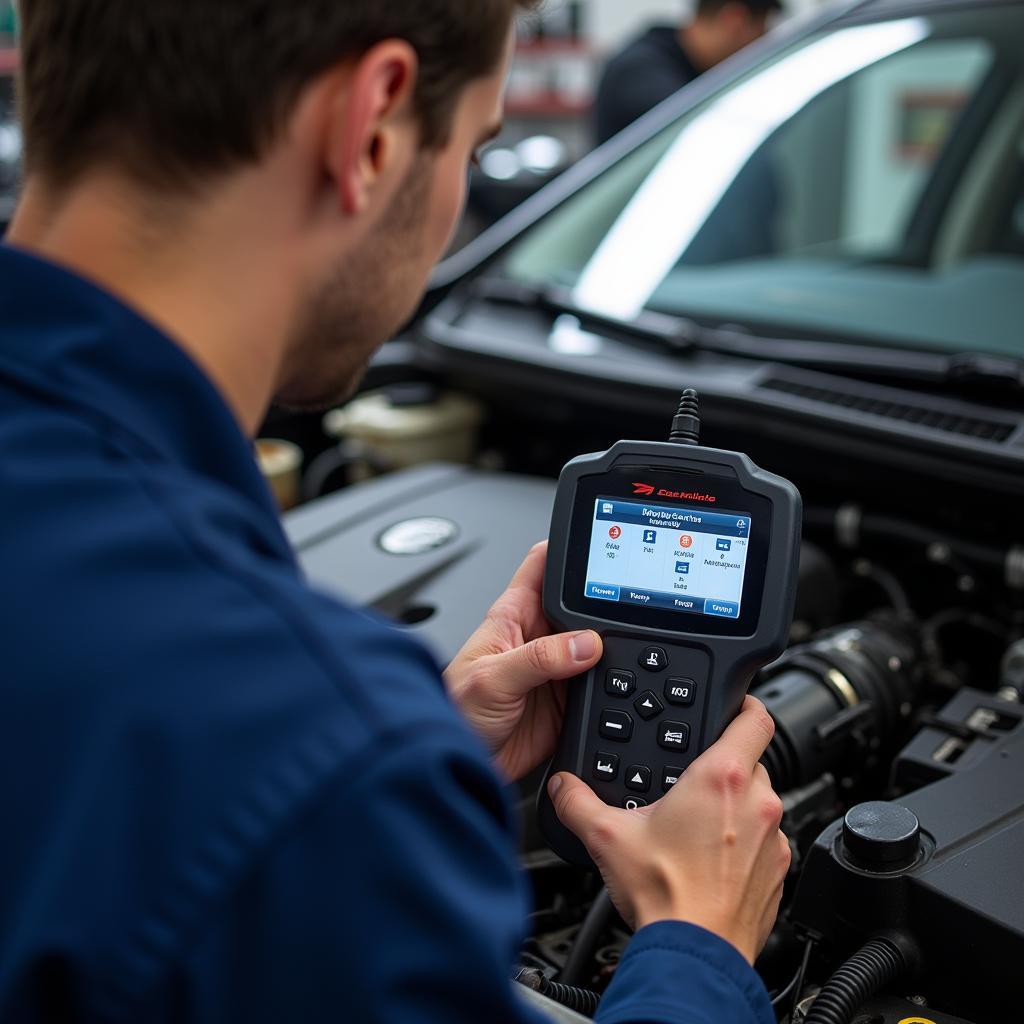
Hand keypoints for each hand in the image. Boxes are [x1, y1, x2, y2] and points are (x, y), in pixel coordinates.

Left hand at [445, 542, 601, 781]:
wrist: (460, 764)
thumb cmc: (455, 711)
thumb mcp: (492, 678)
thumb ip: (539, 658)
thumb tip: (586, 643)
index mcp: (513, 616)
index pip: (544, 568)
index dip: (568, 552)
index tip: (597, 550)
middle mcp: (538, 638)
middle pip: (581, 605)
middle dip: (602, 604)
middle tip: (619, 617)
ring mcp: (556, 669)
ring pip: (597, 645)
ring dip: (611, 648)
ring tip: (619, 654)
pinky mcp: (568, 701)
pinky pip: (600, 685)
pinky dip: (613, 684)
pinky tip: (617, 686)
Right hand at [547, 697, 789, 964]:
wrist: (695, 954)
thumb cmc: (665, 896)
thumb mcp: (607, 838)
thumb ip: (578, 802)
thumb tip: (563, 786)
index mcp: (721, 778)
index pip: (755, 717)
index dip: (743, 704)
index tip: (731, 706)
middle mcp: (757, 801)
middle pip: (750, 759)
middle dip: (722, 765)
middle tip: (691, 781)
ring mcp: (773, 838)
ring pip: (759, 800)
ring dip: (735, 805)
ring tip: (697, 826)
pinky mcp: (778, 870)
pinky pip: (765, 839)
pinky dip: (744, 841)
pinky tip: (711, 859)